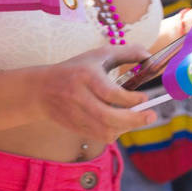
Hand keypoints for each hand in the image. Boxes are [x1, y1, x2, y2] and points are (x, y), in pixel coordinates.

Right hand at [35, 44, 156, 146]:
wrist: (41, 90)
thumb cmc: (74, 70)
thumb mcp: (97, 56)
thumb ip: (125, 53)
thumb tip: (149, 55)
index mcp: (84, 76)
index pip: (110, 93)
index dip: (131, 99)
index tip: (144, 97)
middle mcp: (78, 97)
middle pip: (107, 116)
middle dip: (134, 119)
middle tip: (150, 115)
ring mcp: (76, 115)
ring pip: (105, 130)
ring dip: (126, 127)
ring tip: (136, 118)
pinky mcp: (76, 127)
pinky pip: (101, 137)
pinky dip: (115, 132)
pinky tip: (120, 124)